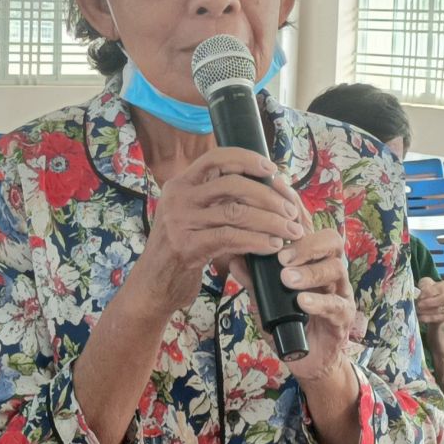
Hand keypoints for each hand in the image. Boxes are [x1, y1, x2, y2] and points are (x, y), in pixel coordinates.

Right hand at [133, 147, 305, 315]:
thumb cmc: (181, 251)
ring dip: (270, 221)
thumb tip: (263, 187)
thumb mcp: (192, 217)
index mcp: (180, 184)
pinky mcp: (186, 246)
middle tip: (291, 211)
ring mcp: (179, 221)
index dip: (247, 159)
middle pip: (232, 184)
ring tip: (290, 231)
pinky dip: (257, 241)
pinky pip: (231, 237)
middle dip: (268, 196)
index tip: (272, 169)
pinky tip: (272, 246)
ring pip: (236, 212)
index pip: (216, 157)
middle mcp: (177, 197)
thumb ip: (216, 201)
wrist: (153, 286)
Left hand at [239, 226, 364, 383]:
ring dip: (310, 272)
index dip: (298, 229)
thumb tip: (235, 260)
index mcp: (315, 262)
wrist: (306, 358)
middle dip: (306, 246)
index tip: (274, 236)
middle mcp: (332, 272)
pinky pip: (336, 304)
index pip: (313, 233)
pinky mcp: (344, 316)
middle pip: (332, 243)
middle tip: (282, 258)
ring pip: (336, 269)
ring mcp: (341, 292)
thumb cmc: (290, 323)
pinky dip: (318, 301)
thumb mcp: (267, 302)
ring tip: (287, 280)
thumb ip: (255, 282)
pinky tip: (302, 301)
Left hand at [415, 275, 443, 327]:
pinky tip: (420, 317)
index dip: (429, 292)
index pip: (440, 288)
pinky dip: (428, 318)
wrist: (435, 302)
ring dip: (427, 311)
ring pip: (440, 310)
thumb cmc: (431, 290)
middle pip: (443, 300)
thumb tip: (420, 292)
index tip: (420, 296)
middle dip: (429, 303)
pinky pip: (438, 318)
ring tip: (417, 310)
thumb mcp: (427, 283)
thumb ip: (424, 284)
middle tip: (418, 304)